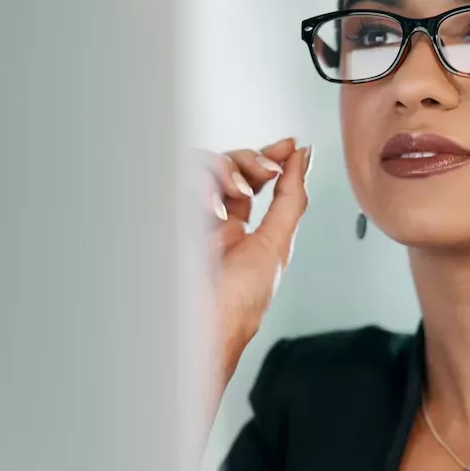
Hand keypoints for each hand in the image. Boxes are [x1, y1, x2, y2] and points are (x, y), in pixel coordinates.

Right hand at [197, 140, 311, 392]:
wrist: (206, 324)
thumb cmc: (239, 302)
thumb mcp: (277, 244)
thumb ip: (291, 199)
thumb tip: (303, 158)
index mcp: (237, 230)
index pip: (249, 180)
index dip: (268, 157)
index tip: (289, 146)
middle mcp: (210, 220)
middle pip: (227, 165)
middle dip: (251, 160)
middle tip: (269, 170)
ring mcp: (186, 215)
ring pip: (201, 165)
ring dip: (227, 169)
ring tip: (240, 191)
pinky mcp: (165, 213)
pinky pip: (178, 176)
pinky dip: (201, 183)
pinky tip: (214, 206)